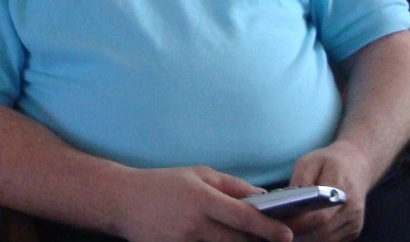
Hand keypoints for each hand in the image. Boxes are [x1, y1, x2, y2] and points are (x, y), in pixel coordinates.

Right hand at [111, 166, 294, 241]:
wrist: (122, 200)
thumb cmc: (163, 183)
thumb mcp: (198, 174)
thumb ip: (231, 186)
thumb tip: (261, 199)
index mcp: (201, 199)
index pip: (242, 217)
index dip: (267, 229)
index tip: (287, 235)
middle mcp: (193, 224)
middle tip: (275, 241)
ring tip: (248, 241)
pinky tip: (219, 241)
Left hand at [281, 143, 373, 241]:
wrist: (358, 165)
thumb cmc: (329, 162)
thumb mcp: (310, 162)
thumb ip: (299, 182)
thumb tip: (286, 203)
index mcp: (341, 187)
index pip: (320, 216)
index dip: (299, 223)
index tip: (280, 223)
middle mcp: (351, 209)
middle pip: (322, 232)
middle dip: (300, 232)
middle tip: (281, 228)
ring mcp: (354, 222)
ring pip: (327, 240)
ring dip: (307, 237)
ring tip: (290, 229)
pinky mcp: (354, 231)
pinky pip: (332, 240)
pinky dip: (317, 238)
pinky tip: (305, 229)